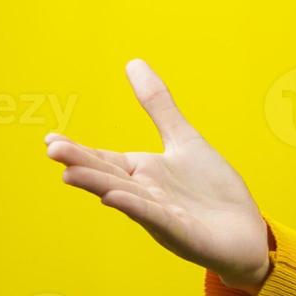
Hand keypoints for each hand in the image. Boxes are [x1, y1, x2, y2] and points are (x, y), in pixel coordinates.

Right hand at [45, 59, 271, 291]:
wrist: (246, 231)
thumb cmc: (211, 190)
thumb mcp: (184, 139)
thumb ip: (158, 106)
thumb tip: (133, 62)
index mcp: (141, 173)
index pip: (103, 159)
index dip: (78, 150)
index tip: (49, 139)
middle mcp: (144, 194)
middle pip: (107, 176)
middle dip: (80, 163)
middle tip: (52, 149)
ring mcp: (161, 216)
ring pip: (126, 198)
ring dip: (99, 186)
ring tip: (69, 174)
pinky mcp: (182, 233)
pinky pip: (156, 218)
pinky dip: (137, 208)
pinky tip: (114, 197)